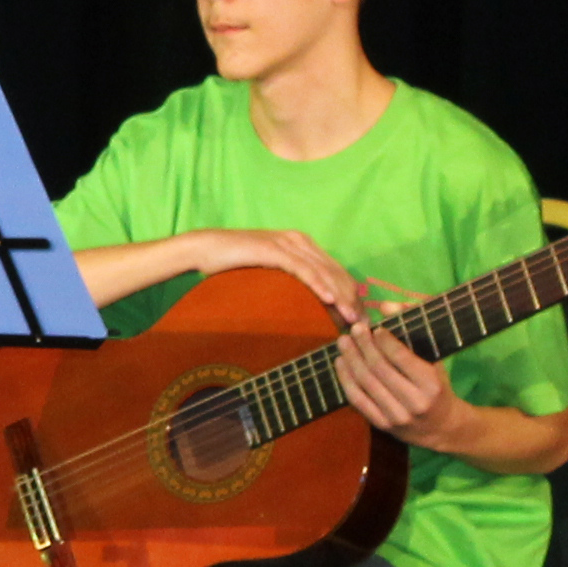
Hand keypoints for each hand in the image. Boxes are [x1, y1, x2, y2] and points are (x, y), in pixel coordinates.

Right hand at [185, 227, 363, 317]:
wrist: (204, 248)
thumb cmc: (233, 264)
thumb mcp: (269, 273)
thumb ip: (290, 280)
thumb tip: (308, 305)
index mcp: (302, 244)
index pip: (337, 271)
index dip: (352, 296)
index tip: (360, 320)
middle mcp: (299, 240)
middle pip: (336, 272)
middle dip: (353, 300)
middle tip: (362, 326)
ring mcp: (287, 243)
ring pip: (324, 272)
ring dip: (341, 297)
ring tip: (352, 319)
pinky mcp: (273, 249)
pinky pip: (303, 269)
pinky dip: (318, 285)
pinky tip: (330, 300)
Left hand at [334, 319, 471, 447]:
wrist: (443, 428)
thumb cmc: (437, 387)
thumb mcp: (434, 361)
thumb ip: (413, 331)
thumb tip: (388, 305)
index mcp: (431, 385)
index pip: (401, 358)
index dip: (384, 340)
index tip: (375, 327)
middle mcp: (414, 402)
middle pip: (379, 369)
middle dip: (364, 346)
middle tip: (354, 329)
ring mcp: (396, 416)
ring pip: (366, 384)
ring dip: (351, 359)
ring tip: (343, 341)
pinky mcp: (382, 425)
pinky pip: (357, 400)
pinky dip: (345, 379)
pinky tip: (340, 362)